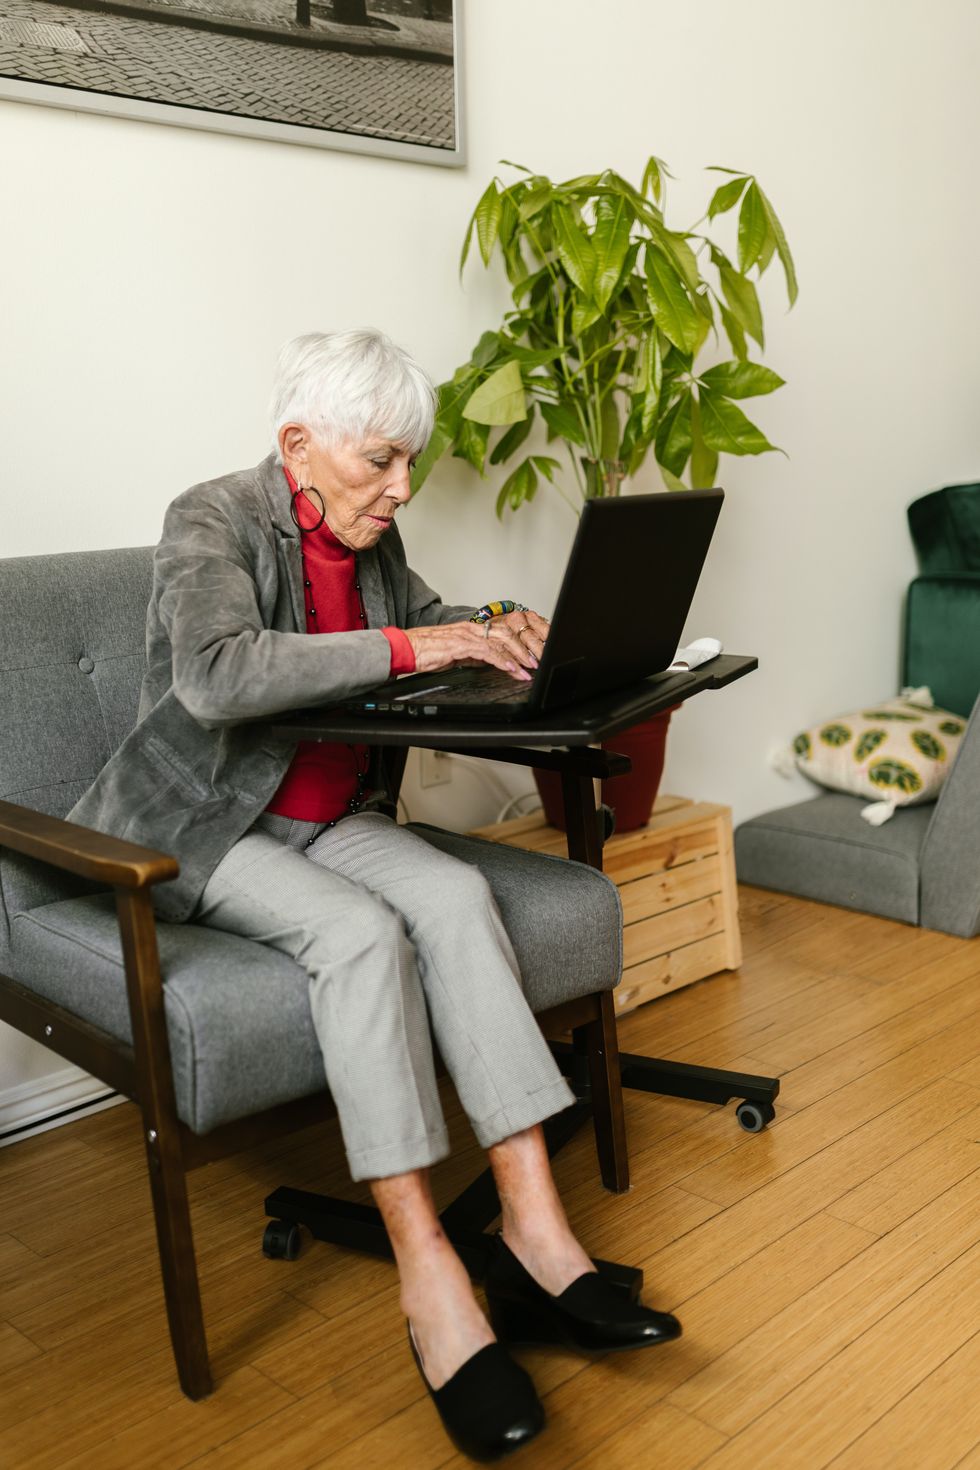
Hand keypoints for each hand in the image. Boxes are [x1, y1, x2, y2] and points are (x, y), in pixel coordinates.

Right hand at [403, 611, 548, 680]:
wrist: (407, 648)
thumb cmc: (426, 651)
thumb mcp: (455, 654)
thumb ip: (473, 655)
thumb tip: (488, 661)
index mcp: (471, 629)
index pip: (502, 632)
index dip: (519, 644)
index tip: (529, 656)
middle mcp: (472, 628)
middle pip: (507, 633)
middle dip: (524, 648)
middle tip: (536, 662)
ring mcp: (467, 635)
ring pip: (501, 641)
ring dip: (518, 656)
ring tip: (529, 668)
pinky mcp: (461, 645)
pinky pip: (488, 652)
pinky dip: (503, 661)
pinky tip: (511, 669)